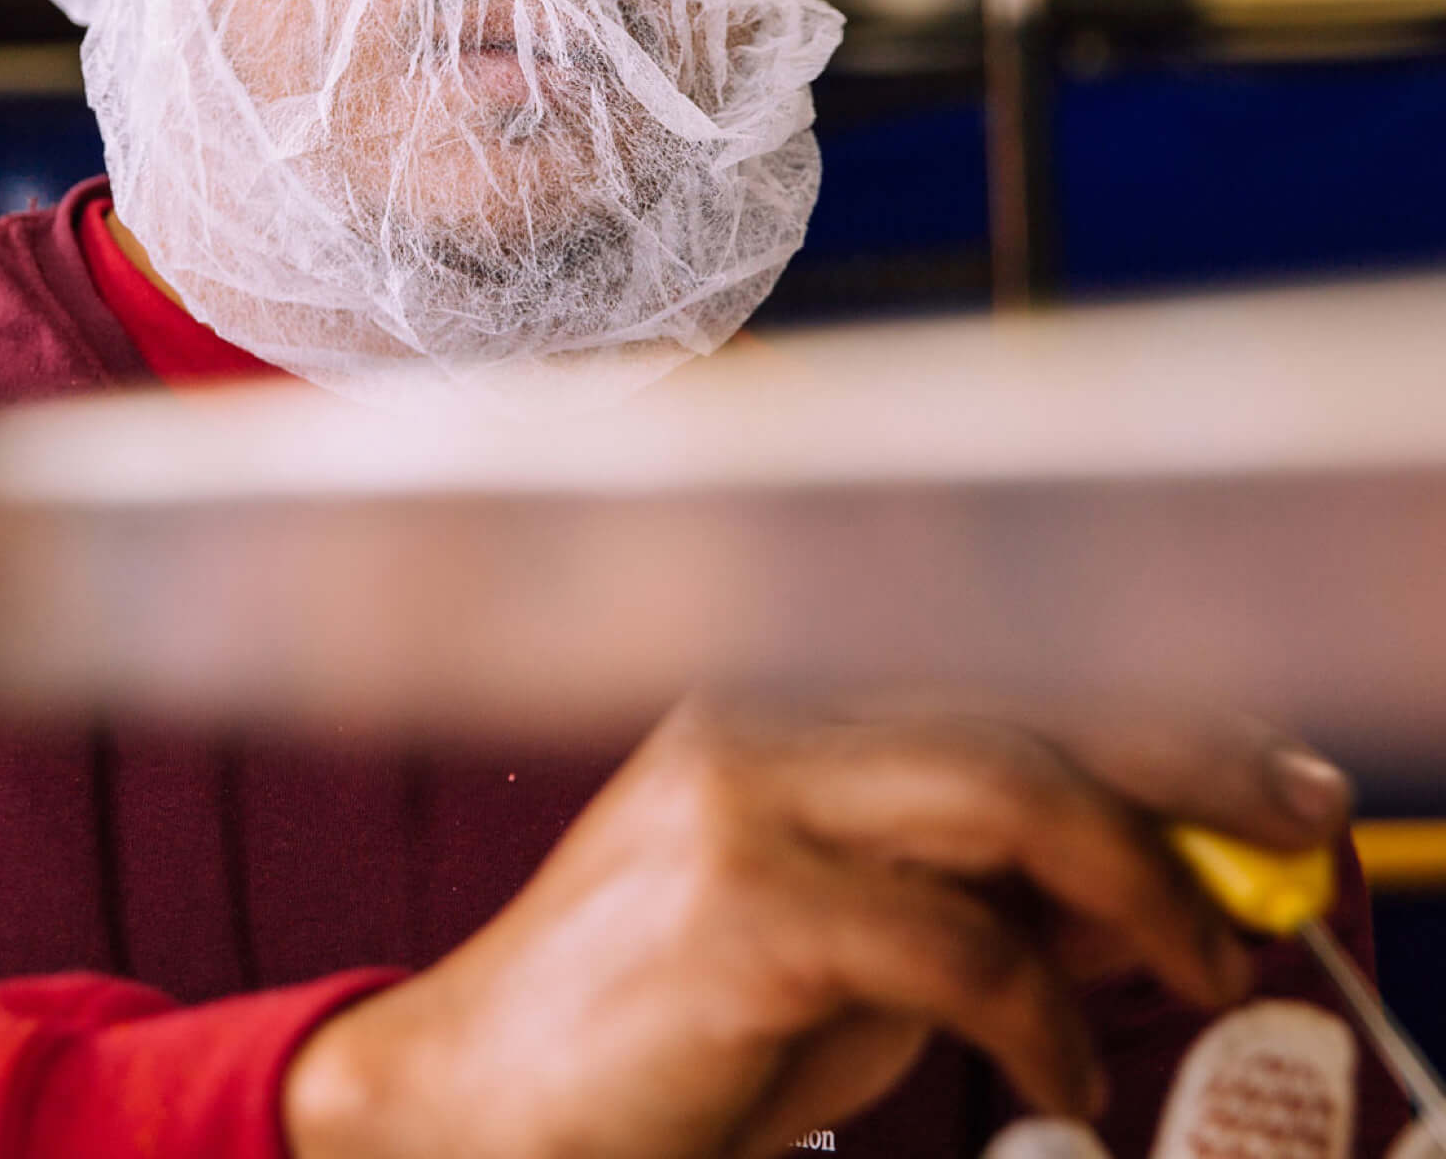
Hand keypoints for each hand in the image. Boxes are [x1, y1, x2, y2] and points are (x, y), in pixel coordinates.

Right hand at [283, 693, 1353, 1158]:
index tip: (1280, 778)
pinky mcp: (739, 907)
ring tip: (1204, 970)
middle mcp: (755, 723)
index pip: (1003, 678)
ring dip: (1142, 887)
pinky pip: (954, 943)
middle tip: (1304, 837)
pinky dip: (1041, 1016)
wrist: (477, 1103)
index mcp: (773, 712)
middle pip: (1025, 708)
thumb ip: (976, 904)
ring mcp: (739, 802)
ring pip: (1005, 791)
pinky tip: (1058, 1075)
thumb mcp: (847, 960)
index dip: (1163, 718)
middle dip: (1192, 769)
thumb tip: (1151, 889)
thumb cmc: (660, 1037)